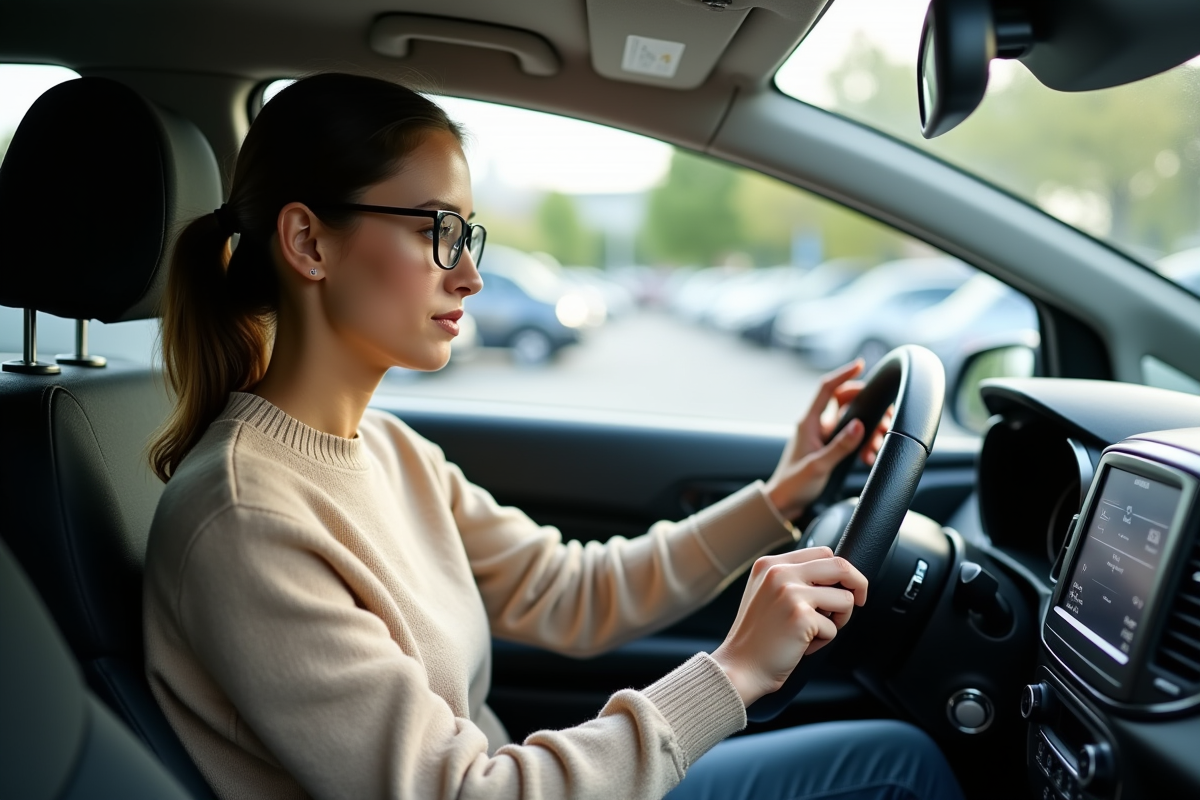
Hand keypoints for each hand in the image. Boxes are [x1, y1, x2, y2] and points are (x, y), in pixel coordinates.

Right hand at [710, 547, 867, 706]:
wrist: (741, 667)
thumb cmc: (758, 637)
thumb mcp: (766, 594)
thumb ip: (792, 579)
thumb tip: (835, 577)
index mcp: (770, 564)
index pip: (823, 552)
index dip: (840, 572)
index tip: (845, 588)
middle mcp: (779, 572)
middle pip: (840, 565)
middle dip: (857, 585)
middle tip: (859, 602)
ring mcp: (790, 592)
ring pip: (845, 598)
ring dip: (839, 620)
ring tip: (815, 634)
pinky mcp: (801, 615)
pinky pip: (834, 627)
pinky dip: (824, 641)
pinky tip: (802, 647)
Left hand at [764, 359, 890, 520]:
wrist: (784, 503)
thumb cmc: (793, 485)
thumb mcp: (818, 466)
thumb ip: (839, 446)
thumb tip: (859, 425)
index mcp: (808, 422)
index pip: (827, 389)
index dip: (844, 374)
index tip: (861, 364)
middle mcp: (815, 425)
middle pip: (845, 401)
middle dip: (867, 406)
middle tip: (884, 419)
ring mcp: (822, 435)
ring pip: (851, 419)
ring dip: (868, 429)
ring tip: (875, 446)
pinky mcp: (828, 447)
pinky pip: (850, 436)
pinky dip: (862, 442)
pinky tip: (867, 456)